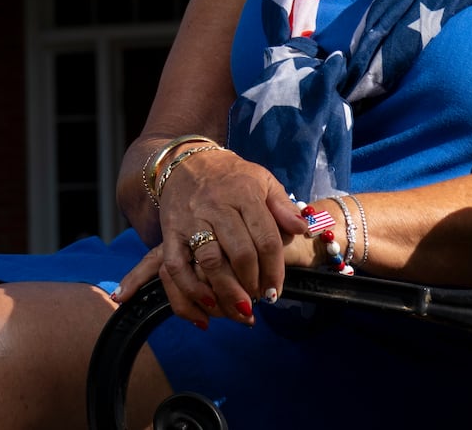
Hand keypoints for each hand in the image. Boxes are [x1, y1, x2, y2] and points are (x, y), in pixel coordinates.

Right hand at [114, 149, 305, 326]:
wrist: (186, 162)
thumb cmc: (231, 176)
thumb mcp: (263, 181)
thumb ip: (283, 206)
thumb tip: (302, 229)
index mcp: (244, 195)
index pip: (266, 238)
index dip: (275, 269)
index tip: (277, 290)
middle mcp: (217, 208)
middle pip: (240, 253)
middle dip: (254, 283)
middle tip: (261, 299)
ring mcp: (191, 221)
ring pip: (210, 262)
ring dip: (227, 292)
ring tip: (241, 309)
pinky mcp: (169, 233)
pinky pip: (176, 266)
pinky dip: (190, 289)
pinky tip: (207, 305)